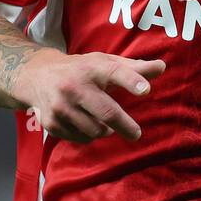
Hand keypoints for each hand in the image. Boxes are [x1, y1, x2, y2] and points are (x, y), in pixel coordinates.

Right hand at [12, 50, 165, 143]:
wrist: (37, 76)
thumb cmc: (81, 69)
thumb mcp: (105, 62)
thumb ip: (134, 68)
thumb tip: (163, 67)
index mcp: (92, 68)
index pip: (115, 73)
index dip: (131, 81)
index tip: (146, 90)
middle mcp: (74, 86)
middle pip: (106, 112)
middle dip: (125, 126)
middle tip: (136, 134)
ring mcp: (60, 106)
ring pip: (95, 130)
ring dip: (106, 130)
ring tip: (106, 122)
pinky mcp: (51, 123)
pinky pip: (81, 138)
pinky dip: (89, 135)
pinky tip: (86, 123)